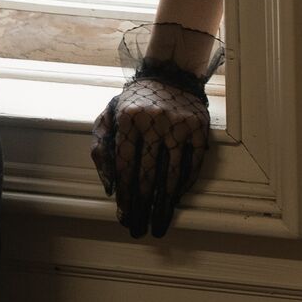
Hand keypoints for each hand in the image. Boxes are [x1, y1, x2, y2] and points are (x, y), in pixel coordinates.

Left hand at [90, 69, 213, 237]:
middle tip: (139, 228)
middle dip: (142, 205)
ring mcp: (179, 125)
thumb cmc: (135, 101)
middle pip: (147, 174)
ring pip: (171, 173)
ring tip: (158, 223)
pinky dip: (185, 184)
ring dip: (164, 203)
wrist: (170, 73)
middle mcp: (154, 122)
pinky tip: (175, 199)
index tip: (124, 214)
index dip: (125, 193)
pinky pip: (193, 163)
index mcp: (128, 119)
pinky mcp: (199, 128)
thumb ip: (101, 147)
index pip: (125, 165)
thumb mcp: (109, 115)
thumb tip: (109, 186)